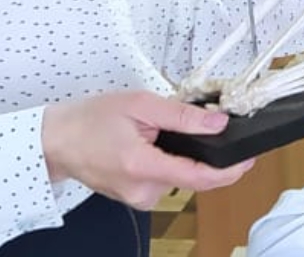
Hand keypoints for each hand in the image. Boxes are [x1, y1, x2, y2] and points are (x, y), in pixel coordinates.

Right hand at [41, 91, 252, 207]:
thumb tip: (217, 123)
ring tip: (160, 129)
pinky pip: (165, 178)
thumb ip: (181, 115)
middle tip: (195, 123)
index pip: (199, 177)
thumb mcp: (139, 105)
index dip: (230, 170)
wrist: (55, 140)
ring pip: (179, 176)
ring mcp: (138, 198)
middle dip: (202, 151)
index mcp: (142, 167)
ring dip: (182, 154)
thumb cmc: (88, 120)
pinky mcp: (136, 196)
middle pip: (193, 176)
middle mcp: (142, 191)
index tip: (248, 158)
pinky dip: (168, 160)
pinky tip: (153, 144)